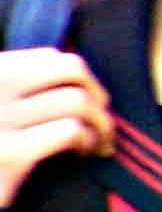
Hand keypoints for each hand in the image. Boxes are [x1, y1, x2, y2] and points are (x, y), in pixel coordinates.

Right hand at [0, 48, 113, 208]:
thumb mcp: (5, 107)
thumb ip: (27, 88)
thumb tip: (83, 81)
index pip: (54, 57)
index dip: (83, 81)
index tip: (90, 104)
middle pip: (73, 70)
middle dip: (99, 96)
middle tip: (102, 124)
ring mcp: (0, 118)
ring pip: (78, 101)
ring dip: (101, 123)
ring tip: (96, 144)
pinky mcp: (9, 153)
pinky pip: (71, 130)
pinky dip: (89, 140)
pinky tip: (85, 154)